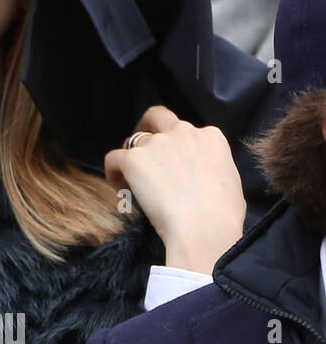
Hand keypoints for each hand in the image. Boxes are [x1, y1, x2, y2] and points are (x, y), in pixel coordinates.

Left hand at [103, 106, 245, 273]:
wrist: (204, 226)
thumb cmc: (222, 214)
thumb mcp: (230, 181)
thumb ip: (212, 167)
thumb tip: (203, 176)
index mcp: (210, 137)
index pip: (187, 131)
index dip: (177, 146)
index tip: (173, 165)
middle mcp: (183, 133)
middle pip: (157, 117)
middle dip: (147, 127)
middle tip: (142, 150)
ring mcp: (156, 143)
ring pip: (132, 140)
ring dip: (131, 157)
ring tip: (132, 181)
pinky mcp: (133, 159)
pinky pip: (113, 158)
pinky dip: (113, 172)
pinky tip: (120, 187)